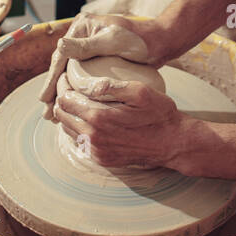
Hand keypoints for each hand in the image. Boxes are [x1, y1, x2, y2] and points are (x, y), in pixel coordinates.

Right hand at [37, 13, 167, 118]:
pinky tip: (72, 107)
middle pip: (62, 66)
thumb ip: (87, 45)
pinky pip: (81, 77)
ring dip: (62, 94)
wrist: (160, 42)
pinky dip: (75, 92)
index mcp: (81, 27)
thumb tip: (59, 46)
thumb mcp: (113, 41)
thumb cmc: (140, 39)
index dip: (52, 79)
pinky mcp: (97, 59)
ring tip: (54, 116)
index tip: (44, 98)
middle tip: (46, 114)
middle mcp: (81, 36)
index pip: (61, 56)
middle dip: (54, 91)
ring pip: (70, 74)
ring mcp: (89, 47)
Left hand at [51, 74, 189, 168]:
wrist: (173, 143)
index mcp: (99, 118)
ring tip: (77, 100)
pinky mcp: (102, 159)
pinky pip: (80, 142)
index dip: (63, 85)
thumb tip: (87, 84)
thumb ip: (111, 86)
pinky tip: (89, 118)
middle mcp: (93, 137)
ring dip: (69, 115)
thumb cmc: (159, 114)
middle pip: (62, 115)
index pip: (65, 100)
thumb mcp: (140, 92)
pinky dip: (79, 128)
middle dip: (62, 99)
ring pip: (68, 130)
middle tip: (69, 87)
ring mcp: (96, 151)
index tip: (66, 77)